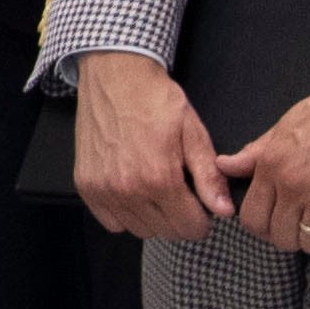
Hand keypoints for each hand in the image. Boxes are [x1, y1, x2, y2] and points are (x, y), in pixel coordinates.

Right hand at [71, 50, 231, 241]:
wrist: (115, 76)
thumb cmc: (156, 100)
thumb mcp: (193, 132)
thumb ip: (208, 176)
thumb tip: (223, 210)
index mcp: (159, 178)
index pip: (190, 227)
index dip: (203, 218)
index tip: (201, 201)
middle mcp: (127, 190)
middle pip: (166, 232)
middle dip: (181, 218)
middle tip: (181, 191)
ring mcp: (102, 189)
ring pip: (139, 230)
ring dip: (154, 217)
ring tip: (156, 189)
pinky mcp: (85, 185)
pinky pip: (111, 222)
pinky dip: (125, 214)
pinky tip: (133, 191)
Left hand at [217, 78, 309, 257]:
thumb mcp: (289, 123)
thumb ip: (257, 151)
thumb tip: (225, 165)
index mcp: (273, 163)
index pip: (252, 217)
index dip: (263, 227)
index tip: (277, 223)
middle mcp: (293, 184)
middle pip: (281, 236)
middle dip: (292, 237)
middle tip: (307, 226)